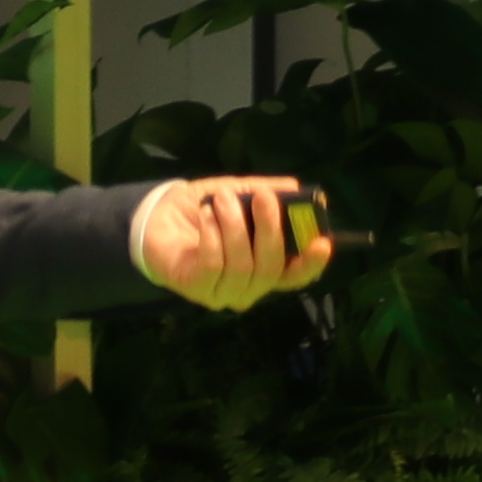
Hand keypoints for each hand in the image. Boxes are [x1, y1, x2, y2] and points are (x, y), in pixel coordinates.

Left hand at [134, 174, 339, 310]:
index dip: (311, 263)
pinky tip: (205, 215)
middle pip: (271, 268)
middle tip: (263, 197)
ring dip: (234, 226)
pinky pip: (213, 265)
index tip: (323, 242)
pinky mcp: (196, 290)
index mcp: (265, 267)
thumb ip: (266, 192)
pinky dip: (212, 235)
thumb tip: (295, 188)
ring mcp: (223, 293)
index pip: (295, 276)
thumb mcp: (238, 194)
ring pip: (241, 266)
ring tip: (220, 199)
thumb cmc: (206, 211)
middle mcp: (249, 287)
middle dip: (270, 230)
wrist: (159, 219)